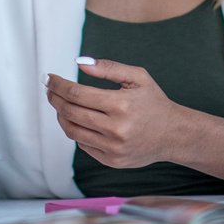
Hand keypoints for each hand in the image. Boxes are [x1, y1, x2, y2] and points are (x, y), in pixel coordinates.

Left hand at [44, 59, 184, 168]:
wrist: (173, 134)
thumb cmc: (154, 103)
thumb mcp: (138, 77)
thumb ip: (108, 68)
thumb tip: (79, 63)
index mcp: (121, 105)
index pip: (77, 94)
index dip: (59, 85)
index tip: (50, 78)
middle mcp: (116, 129)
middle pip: (70, 112)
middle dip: (54, 98)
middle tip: (50, 89)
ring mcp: (112, 148)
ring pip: (72, 131)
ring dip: (61, 115)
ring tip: (60, 104)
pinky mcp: (111, 161)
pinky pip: (83, 145)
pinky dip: (75, 130)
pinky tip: (78, 119)